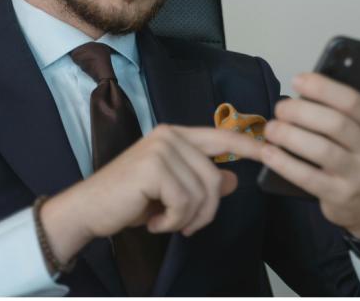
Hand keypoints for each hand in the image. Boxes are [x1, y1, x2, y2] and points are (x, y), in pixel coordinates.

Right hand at [41, 124, 264, 262]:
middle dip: (205, 211)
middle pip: (214, 177)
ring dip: (186, 219)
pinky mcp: (153, 167)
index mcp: (175, 135)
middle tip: (182, 225)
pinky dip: (171, 222)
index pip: (221, 136)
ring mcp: (161, 148)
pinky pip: (184, 203)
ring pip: (202, 193)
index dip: (248, 145)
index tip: (270, 150)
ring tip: (162, 221)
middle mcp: (169, 135)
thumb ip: (200, 180)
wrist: (88, 210)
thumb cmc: (128, 200)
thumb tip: (232, 179)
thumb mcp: (171, 190)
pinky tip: (152, 221)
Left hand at [261, 59, 359, 238]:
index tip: (298, 79)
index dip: (324, 88)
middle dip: (301, 111)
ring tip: (272, 128)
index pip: (353, 101)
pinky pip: (308, 178)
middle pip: (335, 124)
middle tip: (280, 107)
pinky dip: (285, 164)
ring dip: (290, 136)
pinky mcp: (338, 195)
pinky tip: (268, 153)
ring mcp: (356, 175)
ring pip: (321, 150)